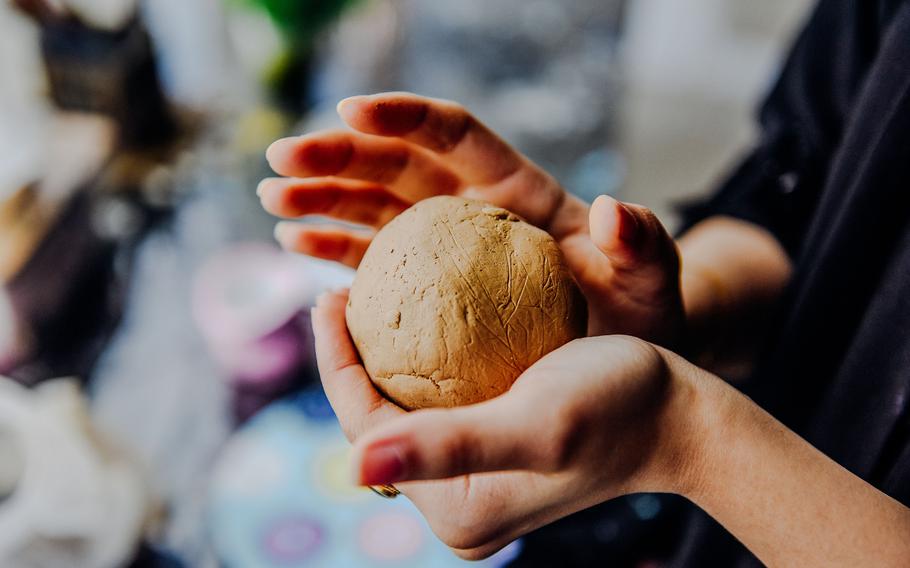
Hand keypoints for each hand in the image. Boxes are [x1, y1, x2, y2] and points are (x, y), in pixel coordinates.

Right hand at [260, 92, 683, 342]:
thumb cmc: (640, 315)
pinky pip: (371, 260)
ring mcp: (442, 246)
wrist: (620, 360)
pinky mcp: (426, 286)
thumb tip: (614, 209)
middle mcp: (470, 207)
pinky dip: (332, 249)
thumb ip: (644, 245)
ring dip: (321, 199)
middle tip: (282, 158)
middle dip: (339, 155)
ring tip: (272, 200)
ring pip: (371, 207)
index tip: (350, 109)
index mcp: (515, 189)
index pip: (453, 135)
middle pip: (395, 165)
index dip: (403, 117)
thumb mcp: (652, 282)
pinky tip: (294, 243)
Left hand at [312, 289, 701, 558]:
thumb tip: (353, 465)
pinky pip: (435, 403)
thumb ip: (447, 445)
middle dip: (352, 359)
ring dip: (381, 357)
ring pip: (403, 409)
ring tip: (368, 299)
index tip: (327, 295)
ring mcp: (475, 482)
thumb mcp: (536, 422)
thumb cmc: (618, 409)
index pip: (366, 430)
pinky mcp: (491, 455)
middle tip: (342, 292)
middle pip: (378, 422)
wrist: (678, 416)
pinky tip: (415, 318)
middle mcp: (458, 506)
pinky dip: (418, 361)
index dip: (336, 363)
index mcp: (456, 510)